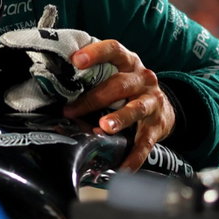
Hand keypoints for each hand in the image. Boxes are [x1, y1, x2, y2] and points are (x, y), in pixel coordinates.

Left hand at [62, 38, 173, 169]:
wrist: (165, 108)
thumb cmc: (128, 89)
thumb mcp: (116, 75)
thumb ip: (93, 76)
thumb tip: (53, 84)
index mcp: (129, 63)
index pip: (114, 50)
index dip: (96, 53)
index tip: (76, 60)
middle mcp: (143, 79)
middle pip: (119, 85)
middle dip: (94, 98)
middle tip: (71, 111)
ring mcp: (152, 102)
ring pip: (136, 109)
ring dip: (119, 118)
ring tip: (104, 127)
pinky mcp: (156, 127)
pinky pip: (145, 143)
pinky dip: (133, 156)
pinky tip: (121, 167)